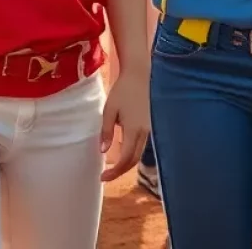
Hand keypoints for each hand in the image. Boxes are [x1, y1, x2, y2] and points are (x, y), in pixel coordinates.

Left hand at [100, 67, 149, 181]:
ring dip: (126, 164)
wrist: (138, 75)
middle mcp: (144, 133)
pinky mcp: (149, 125)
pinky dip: (132, 154)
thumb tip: (103, 151)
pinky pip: (141, 145)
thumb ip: (106, 131)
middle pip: (134, 160)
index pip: (126, 159)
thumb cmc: (122, 90)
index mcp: (134, 130)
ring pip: (139, 154)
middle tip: (106, 175)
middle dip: (120, 171)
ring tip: (112, 167)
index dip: (115, 171)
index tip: (102, 176)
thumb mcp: (109, 110)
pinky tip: (122, 152)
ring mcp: (149, 129)